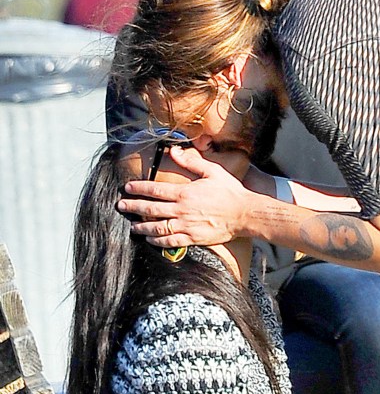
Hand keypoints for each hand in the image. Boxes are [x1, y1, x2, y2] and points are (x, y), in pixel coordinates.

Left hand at [118, 146, 250, 247]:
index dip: (139, 189)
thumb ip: (191, 162)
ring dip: (142, 227)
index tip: (127, 188)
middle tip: (120, 206)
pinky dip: (157, 241)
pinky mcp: (193, 238)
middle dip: (133, 207)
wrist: (244, 213)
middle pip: (151, 209)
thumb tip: (173, 151)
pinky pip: (170, 242)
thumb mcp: (212, 171)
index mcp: (185, 193)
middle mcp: (182, 210)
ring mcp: (186, 226)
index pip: (155, 190)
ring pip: (157, 228)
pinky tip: (150, 239)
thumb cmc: (229, 191)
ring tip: (132, 226)